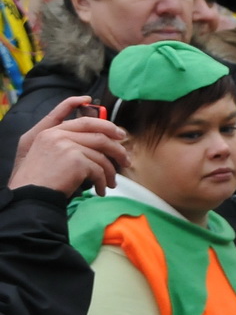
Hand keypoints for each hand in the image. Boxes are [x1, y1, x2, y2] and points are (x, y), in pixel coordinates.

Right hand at [8, 96, 127, 194]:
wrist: (31, 193)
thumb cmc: (41, 178)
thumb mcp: (48, 152)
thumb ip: (67, 142)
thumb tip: (100, 141)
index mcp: (52, 131)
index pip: (85, 121)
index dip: (106, 125)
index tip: (119, 133)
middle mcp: (59, 135)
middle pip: (100, 136)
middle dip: (117, 149)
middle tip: (126, 160)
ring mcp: (68, 146)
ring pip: (102, 155)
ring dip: (111, 171)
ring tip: (112, 182)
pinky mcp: (76, 161)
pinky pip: (98, 171)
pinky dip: (103, 182)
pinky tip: (101, 190)